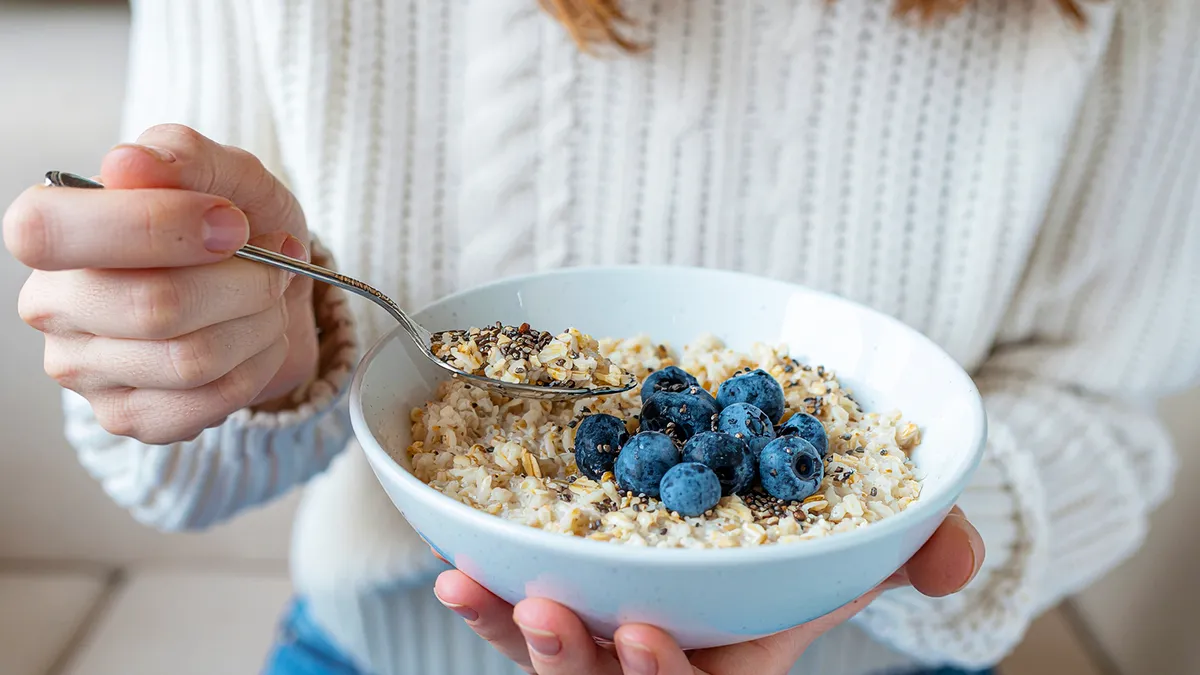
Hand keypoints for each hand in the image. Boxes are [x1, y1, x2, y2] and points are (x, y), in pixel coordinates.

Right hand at [4, 124, 317, 443]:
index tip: (233, 223)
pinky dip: (258, 366)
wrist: (274, 291)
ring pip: (193, 359)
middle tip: (273, 265)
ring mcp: (82, 369)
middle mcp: (51, 302)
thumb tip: (129, 164)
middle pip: (153, 306)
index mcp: (53, 228)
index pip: (54, 231)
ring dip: (259, 325)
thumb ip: (184, 157)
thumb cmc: (235, 226)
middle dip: (244, 283)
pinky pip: (209, 401)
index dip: (157, 227)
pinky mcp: (125, 415)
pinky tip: (254, 342)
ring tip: (267, 301)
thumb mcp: (229, 174)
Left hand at [431, 507, 983, 674]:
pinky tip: (451, 566)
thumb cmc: (801, 539)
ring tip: (476, 588)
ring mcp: (606, 639)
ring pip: (553, 663)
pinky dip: (485, 599)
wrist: (748, 505)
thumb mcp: (854, 545)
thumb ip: (906, 549)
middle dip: (576, 666)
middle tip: (550, 614)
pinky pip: (516, 619)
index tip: (643, 636)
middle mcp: (662, 662)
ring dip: (512, 635)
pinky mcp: (566, 602)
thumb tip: (956, 558)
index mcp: (734, 666)